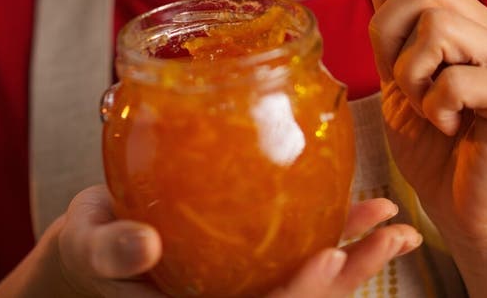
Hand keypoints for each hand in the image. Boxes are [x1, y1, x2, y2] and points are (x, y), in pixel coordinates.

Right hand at [57, 190, 418, 297]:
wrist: (98, 237)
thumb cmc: (91, 247)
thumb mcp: (91, 249)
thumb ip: (113, 252)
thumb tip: (144, 246)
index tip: (327, 259)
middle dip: (351, 274)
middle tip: (394, 236)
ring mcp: (247, 279)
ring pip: (311, 276)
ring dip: (358, 253)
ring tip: (395, 223)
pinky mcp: (251, 251)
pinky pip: (300, 242)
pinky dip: (335, 227)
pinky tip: (364, 207)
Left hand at [354, 0, 486, 249]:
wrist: (462, 210)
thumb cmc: (430, 143)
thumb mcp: (397, 74)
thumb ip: (393, 26)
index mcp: (471, 21)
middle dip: (392, 36)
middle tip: (405, 83)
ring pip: (438, 28)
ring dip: (413, 76)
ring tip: (430, 109)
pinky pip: (455, 79)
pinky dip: (436, 108)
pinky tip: (451, 127)